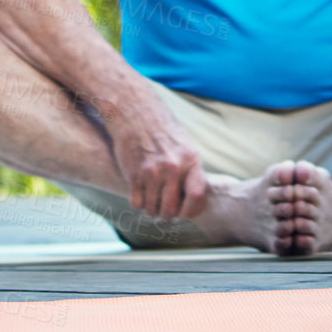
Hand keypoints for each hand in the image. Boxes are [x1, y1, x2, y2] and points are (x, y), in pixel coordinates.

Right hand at [104, 101, 208, 219]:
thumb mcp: (187, 149)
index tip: (184, 211)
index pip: (197, 196)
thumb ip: (191, 173)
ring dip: (152, 210)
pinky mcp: (134, 174)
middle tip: (164, 209)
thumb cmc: (165, 135)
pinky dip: (138, 203)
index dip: (191, 210)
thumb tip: (195, 202)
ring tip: (152, 201)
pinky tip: (141, 194)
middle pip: (171, 210)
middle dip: (168, 215)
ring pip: (152, 210)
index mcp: (191, 161)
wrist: (138, 116)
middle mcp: (173, 167)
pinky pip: (137, 203)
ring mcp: (153, 172)